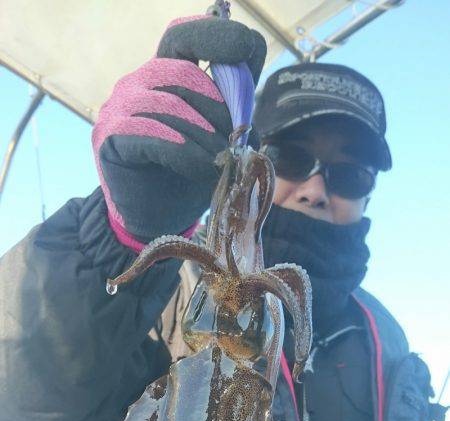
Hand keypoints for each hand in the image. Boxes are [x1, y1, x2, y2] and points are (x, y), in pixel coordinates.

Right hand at [92, 15, 265, 244]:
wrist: (154, 222)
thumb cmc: (186, 177)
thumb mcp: (217, 137)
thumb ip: (232, 104)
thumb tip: (251, 71)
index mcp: (163, 77)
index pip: (182, 38)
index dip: (213, 36)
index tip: (245, 49)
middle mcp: (137, 84)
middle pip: (182, 72)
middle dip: (218, 107)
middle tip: (235, 142)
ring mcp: (119, 109)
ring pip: (169, 104)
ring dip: (203, 135)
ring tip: (220, 163)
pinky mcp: (110, 138)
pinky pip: (152, 134)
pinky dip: (184, 152)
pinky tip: (202, 169)